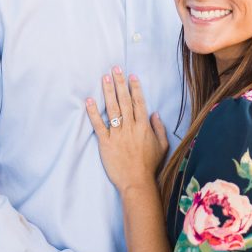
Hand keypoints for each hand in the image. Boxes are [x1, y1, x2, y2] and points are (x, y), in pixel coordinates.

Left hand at [86, 68, 167, 193]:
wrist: (137, 182)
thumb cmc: (150, 166)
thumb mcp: (162, 146)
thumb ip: (159, 128)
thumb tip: (154, 114)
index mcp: (144, 127)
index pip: (139, 103)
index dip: (135, 88)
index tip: (131, 76)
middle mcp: (131, 127)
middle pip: (125, 101)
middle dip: (120, 83)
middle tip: (115, 69)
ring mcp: (118, 134)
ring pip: (113, 109)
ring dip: (108, 92)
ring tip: (104, 78)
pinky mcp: (106, 143)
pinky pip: (99, 125)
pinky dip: (93, 113)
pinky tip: (89, 101)